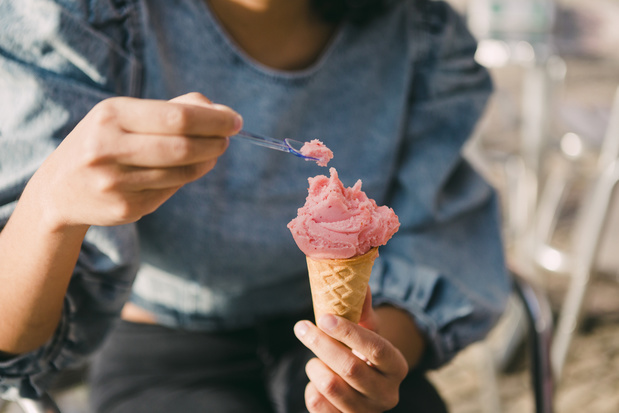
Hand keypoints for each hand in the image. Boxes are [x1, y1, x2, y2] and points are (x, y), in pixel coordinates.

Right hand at [28, 92, 241, 229]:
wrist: (60, 188)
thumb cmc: (105, 142)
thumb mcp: (126, 115)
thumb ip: (174, 109)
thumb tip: (221, 112)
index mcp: (111, 116)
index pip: (177, 117)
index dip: (213, 120)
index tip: (235, 120)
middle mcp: (109, 148)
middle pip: (183, 147)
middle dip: (215, 142)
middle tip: (227, 140)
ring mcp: (115, 182)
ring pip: (181, 172)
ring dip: (206, 162)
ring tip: (211, 153)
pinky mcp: (125, 208)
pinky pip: (171, 191)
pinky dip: (186, 179)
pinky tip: (184, 171)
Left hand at [294, 294, 408, 411]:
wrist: (364, 388)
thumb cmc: (364, 353)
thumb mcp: (368, 331)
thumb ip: (363, 308)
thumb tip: (358, 281)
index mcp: (397, 366)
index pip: (376, 348)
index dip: (349, 332)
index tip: (325, 317)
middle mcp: (387, 394)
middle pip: (350, 368)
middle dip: (321, 344)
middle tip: (302, 326)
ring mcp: (366, 412)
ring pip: (331, 387)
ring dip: (314, 366)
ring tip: (314, 358)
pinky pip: (317, 404)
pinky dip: (310, 387)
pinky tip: (316, 379)